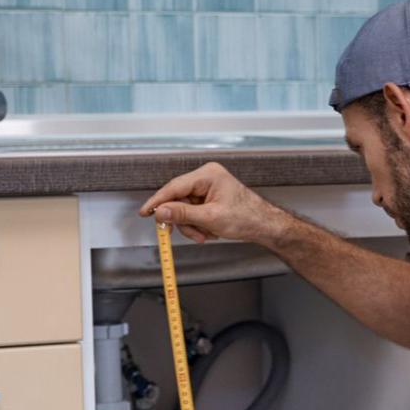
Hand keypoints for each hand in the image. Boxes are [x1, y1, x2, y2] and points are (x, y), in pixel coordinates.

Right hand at [139, 162, 286, 245]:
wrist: (263, 226)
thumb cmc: (246, 217)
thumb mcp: (210, 218)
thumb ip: (183, 214)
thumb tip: (161, 211)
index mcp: (207, 175)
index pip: (174, 187)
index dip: (158, 201)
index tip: (146, 212)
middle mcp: (206, 178)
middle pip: (178, 200)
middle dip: (184, 221)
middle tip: (191, 234)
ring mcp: (207, 189)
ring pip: (185, 210)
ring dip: (192, 226)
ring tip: (206, 235)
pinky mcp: (209, 200)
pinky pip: (194, 213)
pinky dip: (199, 226)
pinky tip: (211, 232)